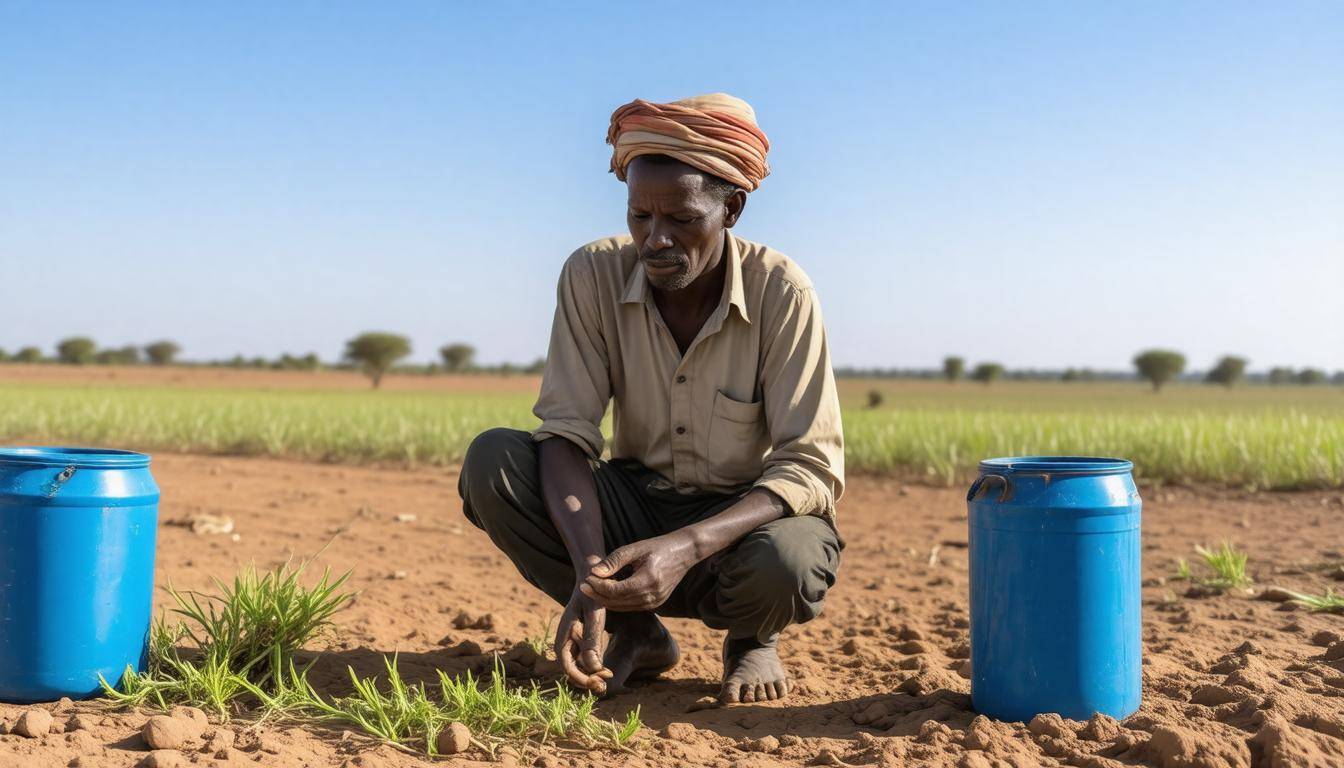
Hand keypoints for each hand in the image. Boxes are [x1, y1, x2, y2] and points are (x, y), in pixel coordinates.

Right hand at [554, 583, 612, 693]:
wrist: (592, 576)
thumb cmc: (593, 594)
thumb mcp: (594, 614)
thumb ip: (592, 639)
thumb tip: (593, 667)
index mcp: (563, 635)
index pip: (567, 667)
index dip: (581, 678)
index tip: (598, 683)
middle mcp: (564, 641)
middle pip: (571, 670)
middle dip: (586, 680)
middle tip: (605, 684)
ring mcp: (572, 642)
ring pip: (578, 667)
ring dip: (590, 676)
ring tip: (607, 678)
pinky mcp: (580, 640)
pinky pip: (583, 660)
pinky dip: (593, 667)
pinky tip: (606, 670)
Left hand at [579, 531, 698, 611]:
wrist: (684, 553)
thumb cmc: (658, 546)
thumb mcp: (635, 548)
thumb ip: (614, 561)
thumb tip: (594, 572)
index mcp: (648, 580)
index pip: (615, 591)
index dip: (598, 586)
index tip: (586, 578)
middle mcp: (652, 596)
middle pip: (616, 602)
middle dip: (598, 595)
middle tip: (584, 584)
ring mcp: (655, 603)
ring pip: (622, 607)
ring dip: (605, 599)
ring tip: (593, 587)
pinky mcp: (655, 605)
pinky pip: (630, 606)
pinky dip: (617, 601)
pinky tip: (608, 590)